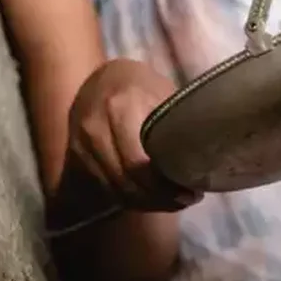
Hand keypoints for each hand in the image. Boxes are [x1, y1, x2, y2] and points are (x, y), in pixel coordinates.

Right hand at [66, 59, 200, 211]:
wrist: (102, 77)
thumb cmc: (141, 85)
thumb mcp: (162, 94)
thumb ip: (175, 126)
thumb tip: (205, 160)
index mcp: (120, 108)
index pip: (137, 163)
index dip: (164, 186)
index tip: (191, 192)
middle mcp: (94, 129)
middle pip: (125, 182)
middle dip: (158, 199)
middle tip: (185, 200)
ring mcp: (81, 145)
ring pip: (114, 190)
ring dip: (145, 203)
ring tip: (172, 202)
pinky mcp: (75, 158)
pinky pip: (104, 188)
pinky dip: (129, 199)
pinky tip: (151, 198)